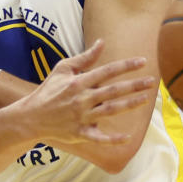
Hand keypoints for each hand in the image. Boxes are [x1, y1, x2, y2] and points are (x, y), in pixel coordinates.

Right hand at [16, 39, 154, 145]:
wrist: (31, 117)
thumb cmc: (48, 90)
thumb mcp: (63, 69)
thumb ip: (84, 58)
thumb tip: (102, 42)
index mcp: (79, 82)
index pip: (107, 71)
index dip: (126, 66)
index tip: (143, 61)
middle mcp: (82, 99)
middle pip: (113, 91)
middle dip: (134, 85)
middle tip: (152, 81)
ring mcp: (81, 117)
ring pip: (110, 110)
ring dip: (129, 105)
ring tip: (146, 99)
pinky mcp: (79, 133)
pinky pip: (99, 137)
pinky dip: (113, 139)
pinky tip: (128, 136)